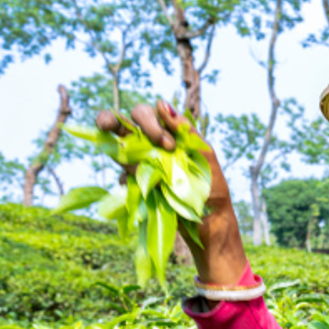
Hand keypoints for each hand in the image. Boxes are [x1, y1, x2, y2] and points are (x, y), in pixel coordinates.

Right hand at [96, 102, 246, 284]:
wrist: (209, 225)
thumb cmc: (212, 189)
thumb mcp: (205, 157)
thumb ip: (185, 131)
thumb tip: (161, 103)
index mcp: (170, 135)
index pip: (148, 113)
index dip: (151, 122)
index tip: (170, 145)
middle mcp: (151, 146)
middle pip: (125, 121)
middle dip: (121, 122)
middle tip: (151, 145)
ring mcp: (140, 165)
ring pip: (115, 145)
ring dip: (116, 144)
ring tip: (125, 151)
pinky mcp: (135, 185)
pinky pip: (122, 176)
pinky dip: (129, 179)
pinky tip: (147, 190)